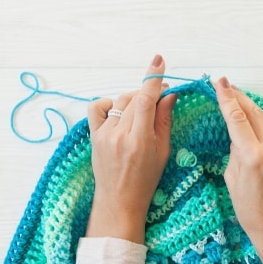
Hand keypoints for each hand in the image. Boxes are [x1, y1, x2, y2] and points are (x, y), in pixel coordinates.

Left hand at [84, 55, 176, 243]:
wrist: (119, 201)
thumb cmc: (145, 181)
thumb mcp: (162, 152)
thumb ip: (164, 121)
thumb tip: (168, 95)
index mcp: (140, 141)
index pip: (145, 100)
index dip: (153, 79)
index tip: (158, 62)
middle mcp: (119, 135)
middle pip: (134, 98)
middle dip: (147, 93)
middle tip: (159, 98)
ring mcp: (104, 135)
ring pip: (120, 102)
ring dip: (132, 100)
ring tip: (142, 113)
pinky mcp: (93, 136)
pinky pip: (97, 108)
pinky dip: (109, 104)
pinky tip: (118, 111)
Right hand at [214, 77, 262, 263]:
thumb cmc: (248, 209)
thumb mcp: (232, 178)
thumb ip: (235, 152)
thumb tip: (238, 137)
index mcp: (252, 156)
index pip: (237, 118)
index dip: (227, 98)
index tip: (219, 84)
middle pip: (254, 112)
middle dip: (239, 97)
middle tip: (226, 86)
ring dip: (253, 108)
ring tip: (240, 103)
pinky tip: (255, 124)